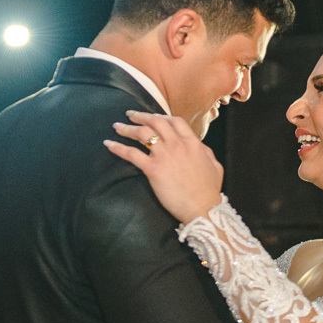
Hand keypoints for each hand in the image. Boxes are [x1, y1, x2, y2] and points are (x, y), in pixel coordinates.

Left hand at [104, 110, 223, 223]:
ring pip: (142, 133)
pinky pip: (131, 154)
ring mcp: (164, 155)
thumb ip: (205, 152)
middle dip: (141, 116)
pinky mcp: (153, 169)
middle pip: (156, 121)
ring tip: (117, 126)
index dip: (162, 116)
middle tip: (131, 115)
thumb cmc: (209, 190)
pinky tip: (108, 144)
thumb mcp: (214, 165)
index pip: (175, 121)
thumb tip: (198, 146)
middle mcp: (177, 144)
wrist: (203, 207)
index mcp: (192, 142)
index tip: (154, 116)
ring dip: (127, 128)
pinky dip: (118, 147)